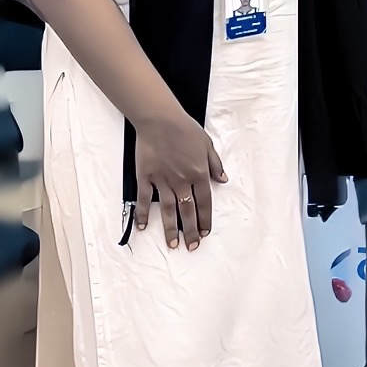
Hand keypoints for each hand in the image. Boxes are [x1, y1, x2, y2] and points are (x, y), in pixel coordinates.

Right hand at [132, 108, 226, 248]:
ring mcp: (162, 180)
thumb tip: (223, 180)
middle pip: (187, 211)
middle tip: (191, 246)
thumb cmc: (185, 130)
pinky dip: (142, 214)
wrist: (160, 120)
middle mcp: (182, 180)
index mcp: (199, 173)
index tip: (205, 232)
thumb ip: (215, 164)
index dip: (205, 219)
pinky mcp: (145, 177)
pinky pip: (143, 199)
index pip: (204, 202)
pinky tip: (143, 227)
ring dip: (170, 228)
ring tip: (173, 243)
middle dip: (191, 230)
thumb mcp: (207, 145)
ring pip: (167, 210)